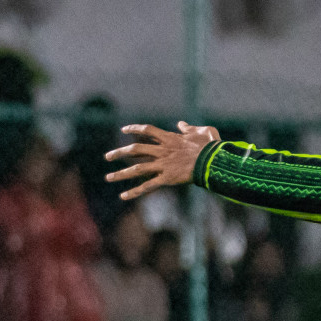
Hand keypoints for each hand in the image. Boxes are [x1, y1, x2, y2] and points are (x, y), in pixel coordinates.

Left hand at [105, 121, 220, 200]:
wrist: (213, 161)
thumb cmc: (211, 146)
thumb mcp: (202, 131)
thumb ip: (189, 128)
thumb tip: (181, 124)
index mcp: (169, 138)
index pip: (147, 130)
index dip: (135, 129)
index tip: (124, 130)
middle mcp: (162, 151)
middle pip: (135, 150)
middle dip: (119, 153)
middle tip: (107, 157)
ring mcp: (163, 165)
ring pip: (137, 169)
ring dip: (121, 174)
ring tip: (108, 178)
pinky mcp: (167, 178)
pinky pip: (148, 186)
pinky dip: (135, 192)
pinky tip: (123, 196)